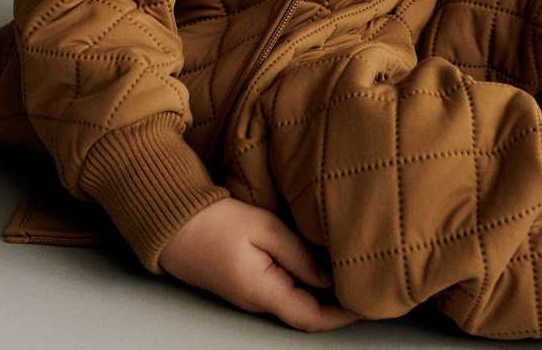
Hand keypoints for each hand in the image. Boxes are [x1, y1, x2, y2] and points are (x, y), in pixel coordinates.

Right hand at [158, 196, 359, 331]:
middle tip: (366, 283)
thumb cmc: (216, 222)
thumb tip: (328, 277)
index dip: (341, 316)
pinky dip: (305, 282)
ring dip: (322, 292)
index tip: (366, 303)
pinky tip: (319, 263)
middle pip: (306, 312)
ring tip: (350, 270)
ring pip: (295, 301)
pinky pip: (283, 289)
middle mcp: (257, 301)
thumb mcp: (264, 228)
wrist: (175, 224)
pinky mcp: (247, 282)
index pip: (310, 317)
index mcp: (262, 291)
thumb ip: (298, 254)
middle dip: (337, 304)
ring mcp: (251, 294)